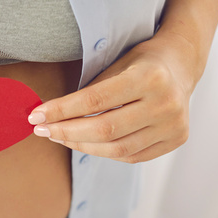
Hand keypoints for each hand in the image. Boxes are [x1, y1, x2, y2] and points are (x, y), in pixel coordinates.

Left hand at [27, 31, 197, 163]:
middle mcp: (166, 103)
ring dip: (81, 145)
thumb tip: (48, 115)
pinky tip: (85, 143)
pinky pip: (131, 156)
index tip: (36, 116)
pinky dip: (104, 151)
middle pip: (105, 129)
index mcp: (150, 77)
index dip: (61, 111)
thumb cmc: (140, 61)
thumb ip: (90, 91)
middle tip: (42, 130)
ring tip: (60, 137)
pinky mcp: (176, 139)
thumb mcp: (116, 63)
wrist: (181, 64)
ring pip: (116, 148)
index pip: (95, 101)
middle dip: (66, 132)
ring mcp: (174, 125)